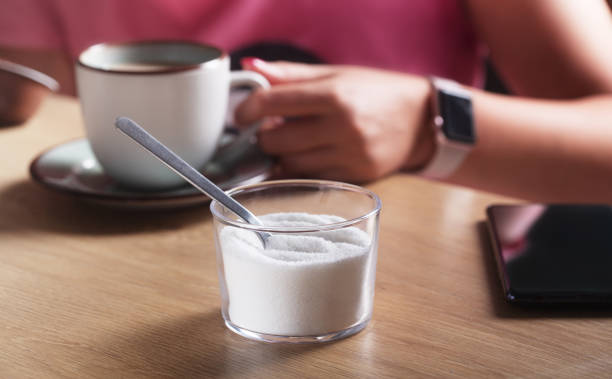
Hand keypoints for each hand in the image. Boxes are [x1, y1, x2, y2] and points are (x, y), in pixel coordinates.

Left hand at [235, 59, 434, 181]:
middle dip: (264, 135)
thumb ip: (291, 74)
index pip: (273, 103)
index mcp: (335, 95)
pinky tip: (308, 154)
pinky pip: (310, 178)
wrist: (422, 120)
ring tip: (292, 139)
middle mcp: (343, 127)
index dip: (248, 109)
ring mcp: (350, 156)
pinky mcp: (355, 176)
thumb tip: (251, 70)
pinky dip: (300, 168)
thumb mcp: (336, 75)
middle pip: (276, 141)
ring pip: (290, 164)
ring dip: (281, 154)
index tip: (242, 115)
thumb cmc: (376, 92)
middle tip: (270, 127)